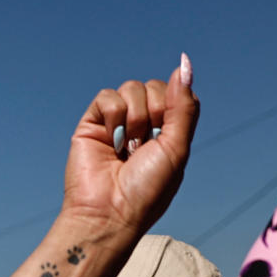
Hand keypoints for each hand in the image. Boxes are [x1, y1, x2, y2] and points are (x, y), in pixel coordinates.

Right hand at [60, 55, 197, 238]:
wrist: (109, 213)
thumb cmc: (146, 190)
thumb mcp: (177, 148)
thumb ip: (183, 105)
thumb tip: (184, 63)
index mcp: (166, 130)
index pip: (176, 92)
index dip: (174, 106)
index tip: (166, 135)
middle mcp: (142, 124)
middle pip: (155, 86)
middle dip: (154, 113)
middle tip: (144, 147)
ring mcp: (116, 122)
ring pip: (132, 88)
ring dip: (135, 118)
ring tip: (126, 148)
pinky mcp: (92, 123)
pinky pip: (108, 96)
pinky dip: (114, 116)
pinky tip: (111, 140)